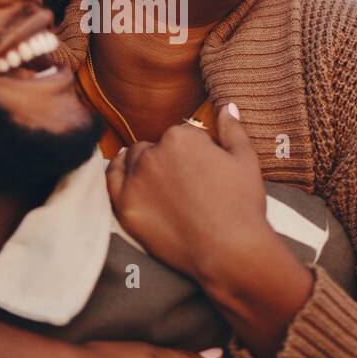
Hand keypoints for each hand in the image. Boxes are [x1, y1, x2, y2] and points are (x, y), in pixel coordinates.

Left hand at [104, 103, 269, 281]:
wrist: (230, 251)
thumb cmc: (242, 205)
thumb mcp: (245, 159)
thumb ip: (232, 129)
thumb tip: (227, 106)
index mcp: (181, 136)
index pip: (181, 135)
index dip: (193, 153)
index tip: (202, 171)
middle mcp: (153, 152)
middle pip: (153, 147)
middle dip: (166, 159)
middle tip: (184, 184)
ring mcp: (136, 180)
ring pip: (132, 162)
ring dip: (143, 167)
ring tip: (161, 186)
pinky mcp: (125, 206)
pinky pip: (111, 180)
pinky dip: (117, 174)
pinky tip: (124, 175)